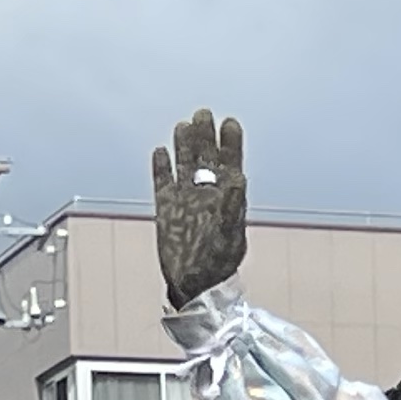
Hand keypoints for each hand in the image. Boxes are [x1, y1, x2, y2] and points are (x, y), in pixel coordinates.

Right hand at [151, 108, 250, 306]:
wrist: (196, 285)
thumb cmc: (219, 263)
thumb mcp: (231, 234)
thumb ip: (233, 205)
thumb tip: (240, 178)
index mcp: (227, 198)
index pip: (230, 163)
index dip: (230, 144)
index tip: (230, 124)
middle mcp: (206, 193)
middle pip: (205, 158)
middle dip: (205, 136)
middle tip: (204, 114)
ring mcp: (185, 199)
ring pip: (184, 165)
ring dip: (184, 145)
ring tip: (184, 125)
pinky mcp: (166, 207)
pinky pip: (162, 181)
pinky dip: (161, 167)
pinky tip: (160, 151)